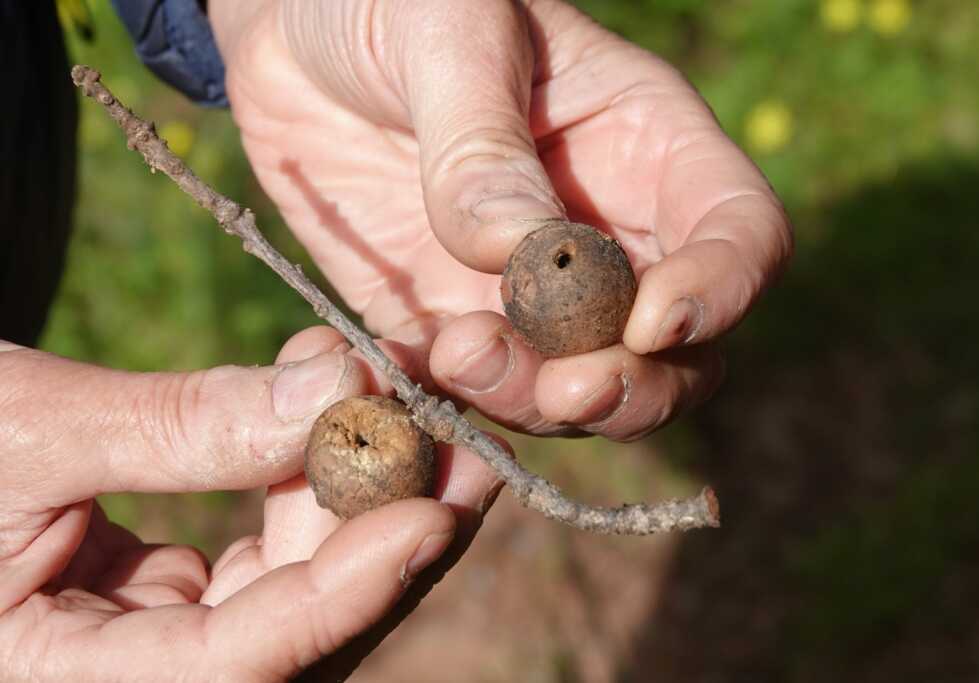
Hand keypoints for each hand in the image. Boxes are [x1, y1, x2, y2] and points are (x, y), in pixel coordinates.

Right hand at [0, 329, 502, 679]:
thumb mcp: (30, 431)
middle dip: (388, 535)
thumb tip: (335, 388)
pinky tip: (335, 400)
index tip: (432, 516)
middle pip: (298, 634)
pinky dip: (307, 479)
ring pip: (297, 590)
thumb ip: (180, 425)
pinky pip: (266, 553)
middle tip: (470, 448)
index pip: (236, 664)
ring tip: (411, 394)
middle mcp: (128, 681)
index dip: (343, 593)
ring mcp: (154, 646)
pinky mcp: (169, 600)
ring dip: (361, 491)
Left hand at [208, 0, 791, 441]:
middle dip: (634, 386)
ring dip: (534, 403)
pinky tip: (400, 370)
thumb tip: (520, 254)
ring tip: (458, 356)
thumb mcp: (445, 30)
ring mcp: (528, 293)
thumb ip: (483, 141)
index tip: (653, 322)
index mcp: (646, 144)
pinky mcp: (449, 325)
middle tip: (565, 390)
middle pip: (677, 350)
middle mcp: (605, 233)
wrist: (296, 30)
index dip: (721, 290)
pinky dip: (448, 407)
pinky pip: (472, 395)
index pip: (738, 231)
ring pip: (578, 390)